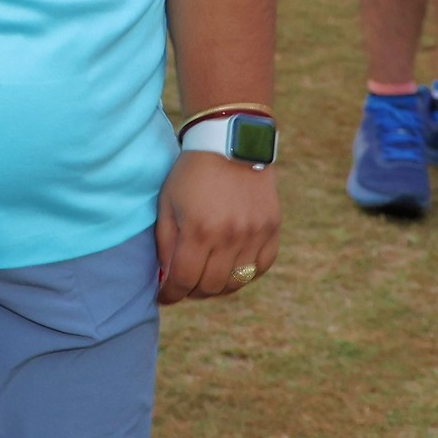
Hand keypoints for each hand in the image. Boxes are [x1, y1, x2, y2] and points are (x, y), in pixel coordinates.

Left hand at [156, 149, 279, 304]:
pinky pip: (261, 266)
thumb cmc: (191, 173)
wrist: (230, 141)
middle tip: (185, 285)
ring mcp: (254, 233)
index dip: (171, 294)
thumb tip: (167, 278)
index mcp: (199, 231)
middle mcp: (230, 236)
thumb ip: (165, 244)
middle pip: (211, 287)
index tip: (165, 296)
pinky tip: (232, 266)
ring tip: (207, 277)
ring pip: (237, 282)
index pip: (184, 281)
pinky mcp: (272, 228)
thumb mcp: (167, 204)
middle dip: (193, 292)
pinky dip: (246, 274)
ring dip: (218, 286)